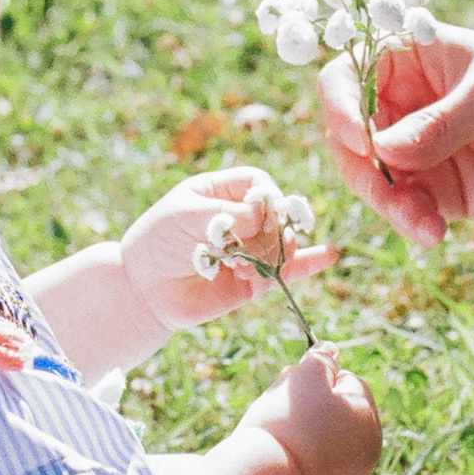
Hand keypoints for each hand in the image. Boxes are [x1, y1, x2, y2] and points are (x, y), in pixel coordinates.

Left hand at [118, 166, 336, 339]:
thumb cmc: (157, 243)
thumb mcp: (183, 216)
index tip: (256, 212)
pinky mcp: (253, 281)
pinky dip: (309, 263)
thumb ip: (226, 214)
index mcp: (220, 193)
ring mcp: (249, 250)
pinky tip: (329, 254)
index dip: (264, 195)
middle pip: (277, 213)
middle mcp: (239, 220)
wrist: (143, 290)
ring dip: (272, 255)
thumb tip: (265, 218)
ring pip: (283, 243)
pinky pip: (288, 271)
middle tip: (249, 247)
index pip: (258, 184)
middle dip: (270, 229)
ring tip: (242, 271)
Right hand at [239, 343, 381, 474]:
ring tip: (280, 430)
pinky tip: (284, 453)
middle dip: (312, 402)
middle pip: (339, 409)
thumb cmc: (288, 422)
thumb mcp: (305, 377)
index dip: (319, 378)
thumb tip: (332, 348)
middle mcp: (368, 450)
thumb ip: (321, 358)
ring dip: (306, 426)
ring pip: (327, 434)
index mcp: (369, 419)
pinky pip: (317, 459)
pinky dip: (302, 451)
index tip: (294, 388)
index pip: (349, 382)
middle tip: (283, 407)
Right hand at [320, 24, 473, 247]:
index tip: (364, 142)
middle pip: (347, 138)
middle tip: (391, 195)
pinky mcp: (435, 188)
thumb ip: (441, 122)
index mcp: (404, 60)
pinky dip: (411, 223)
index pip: (344, 78)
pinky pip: (405, 209)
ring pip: (371, 180)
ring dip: (388, 205)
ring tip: (425, 222)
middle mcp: (398, 104)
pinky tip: (434, 232)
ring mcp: (414, 149)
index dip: (342, 109)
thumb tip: (385, 151)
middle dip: (363, 171)